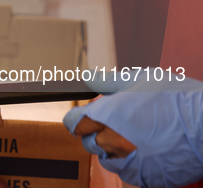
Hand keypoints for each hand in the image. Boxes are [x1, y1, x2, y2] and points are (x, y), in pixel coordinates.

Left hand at [63, 71, 202, 187]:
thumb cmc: (178, 99)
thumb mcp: (141, 80)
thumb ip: (107, 81)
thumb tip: (86, 76)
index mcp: (107, 115)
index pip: (74, 122)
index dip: (79, 118)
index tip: (87, 116)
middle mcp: (112, 140)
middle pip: (88, 140)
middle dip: (96, 131)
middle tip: (116, 123)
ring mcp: (127, 160)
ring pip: (105, 157)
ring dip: (111, 148)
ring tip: (135, 136)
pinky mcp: (142, 176)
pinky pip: (125, 171)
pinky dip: (129, 162)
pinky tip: (145, 149)